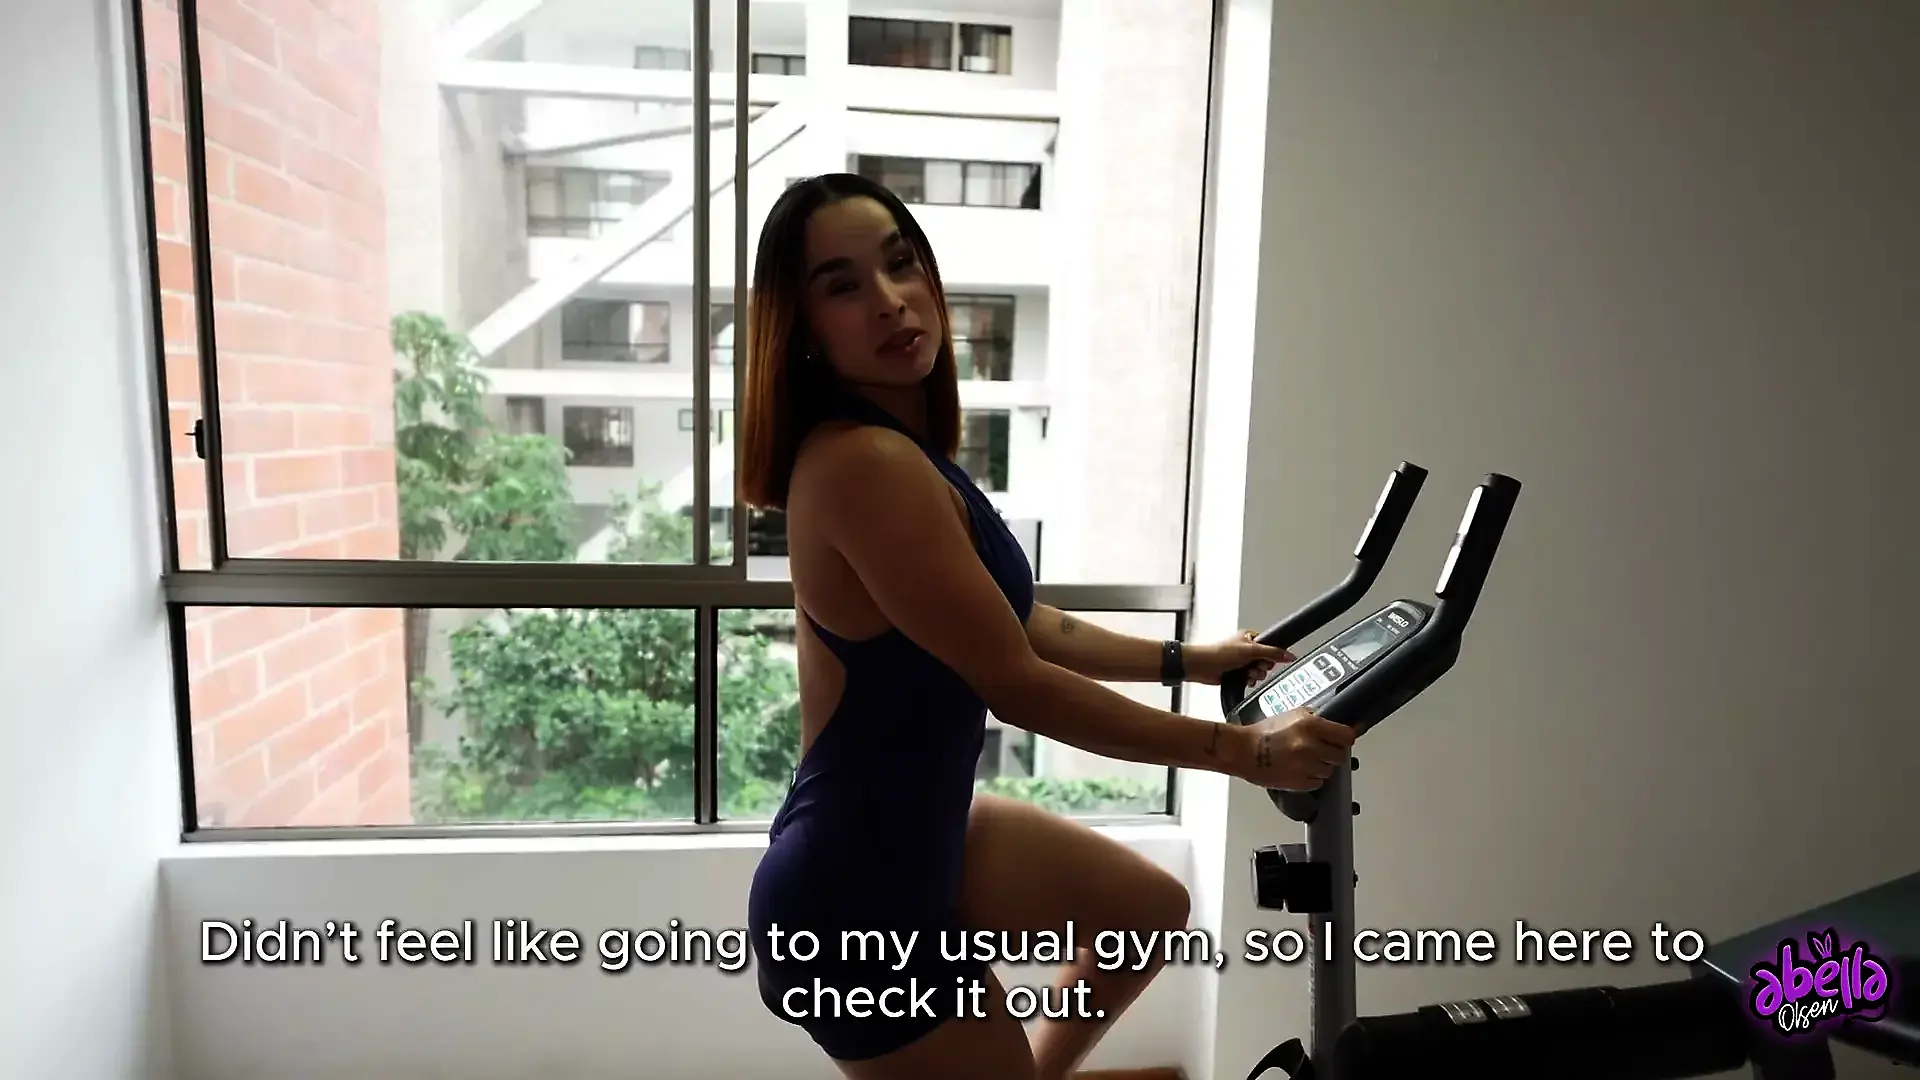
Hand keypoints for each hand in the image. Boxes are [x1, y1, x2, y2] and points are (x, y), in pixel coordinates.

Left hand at [1186, 630, 1292, 685]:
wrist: (1202, 666)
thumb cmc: (1219, 653)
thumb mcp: (1251, 650)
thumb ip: (1272, 653)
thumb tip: (1289, 655)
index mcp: (1250, 638)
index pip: (1271, 646)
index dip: (1272, 654)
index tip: (1267, 658)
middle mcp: (1247, 649)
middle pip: (1267, 661)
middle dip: (1262, 666)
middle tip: (1254, 664)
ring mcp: (1242, 662)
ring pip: (1260, 671)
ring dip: (1255, 674)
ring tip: (1246, 672)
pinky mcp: (1238, 673)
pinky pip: (1252, 679)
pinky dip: (1249, 680)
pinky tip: (1243, 678)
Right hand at [1232, 708, 1356, 790]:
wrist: (1243, 751)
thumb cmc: (1262, 733)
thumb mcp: (1291, 715)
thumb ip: (1314, 718)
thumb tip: (1333, 725)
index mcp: (1310, 726)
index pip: (1347, 736)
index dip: (1344, 738)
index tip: (1342, 739)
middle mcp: (1310, 746)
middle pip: (1340, 755)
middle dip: (1332, 752)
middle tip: (1320, 749)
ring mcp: (1306, 766)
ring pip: (1329, 771)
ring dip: (1321, 766)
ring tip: (1305, 759)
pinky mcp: (1299, 783)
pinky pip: (1317, 782)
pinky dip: (1311, 778)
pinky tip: (1299, 769)